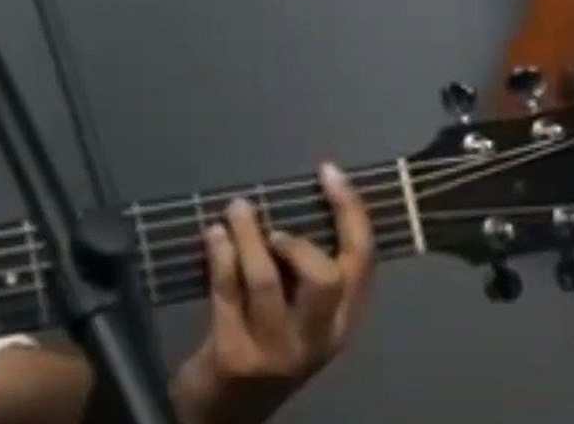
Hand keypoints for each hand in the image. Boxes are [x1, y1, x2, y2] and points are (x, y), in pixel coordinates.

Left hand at [170, 163, 372, 423]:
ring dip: (248, 237)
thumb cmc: (260, 349)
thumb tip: (286, 205)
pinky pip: (228, 292)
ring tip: (235, 210)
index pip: (360, 263)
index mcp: (340, 325)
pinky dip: (221, 255)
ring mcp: (277, 350)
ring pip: (268, 280)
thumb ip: (300, 275)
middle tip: (270, 225)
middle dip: (296, 239)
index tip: (330, 172)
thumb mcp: (295, 318)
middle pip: (325, 277)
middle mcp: (318, 340)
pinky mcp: (235, 353)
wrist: (223, 412)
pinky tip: (213, 235)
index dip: (350, 213)